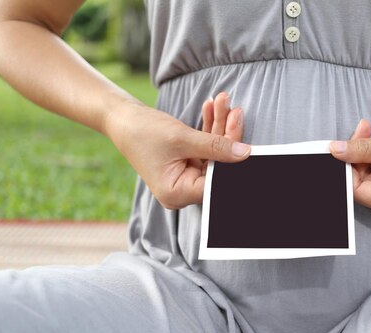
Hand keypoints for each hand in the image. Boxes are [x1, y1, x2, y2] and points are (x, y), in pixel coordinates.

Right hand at [105, 92, 249, 209]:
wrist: (120, 118)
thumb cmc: (143, 131)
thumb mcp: (182, 137)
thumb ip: (216, 146)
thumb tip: (246, 154)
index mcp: (178, 193)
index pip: (215, 183)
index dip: (233, 165)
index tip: (249, 145)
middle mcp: (182, 190)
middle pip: (217, 166)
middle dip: (227, 137)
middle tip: (236, 111)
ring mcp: (185, 176)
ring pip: (213, 153)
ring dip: (220, 127)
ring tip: (224, 102)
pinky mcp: (186, 163)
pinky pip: (205, 147)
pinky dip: (209, 129)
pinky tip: (214, 109)